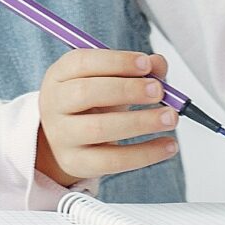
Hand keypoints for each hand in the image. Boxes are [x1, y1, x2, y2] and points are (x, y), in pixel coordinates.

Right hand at [37, 50, 181, 187]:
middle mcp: (54, 103)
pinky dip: (145, 153)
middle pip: (85, 93)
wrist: (66, 140)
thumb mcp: (107, 81)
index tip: (146, 64)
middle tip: (158, 91)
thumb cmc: (90, 104)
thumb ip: (135, 69)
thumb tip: (158, 64)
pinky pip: (113, 160)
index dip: (115, 61)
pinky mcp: (76, 162)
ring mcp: (61, 135)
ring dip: (140, 122)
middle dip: (127, 89)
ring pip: (98, 128)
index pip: (81, 62)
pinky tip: (168, 145)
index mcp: (59, 75)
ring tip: (170, 118)